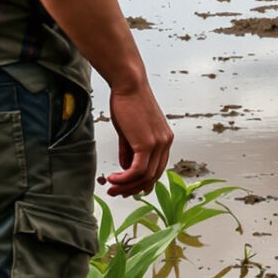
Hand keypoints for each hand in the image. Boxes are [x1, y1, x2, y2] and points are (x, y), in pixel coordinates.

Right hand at [103, 78, 173, 197]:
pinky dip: (125, 178)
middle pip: (153, 176)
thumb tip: (125, 168)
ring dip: (127, 186)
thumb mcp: (129, 130)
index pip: (157, 168)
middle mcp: (166, 142)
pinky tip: (113, 179)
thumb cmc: (127, 102)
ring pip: (145, 176)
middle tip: (117, 193)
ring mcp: (159, 143)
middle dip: (134, 188)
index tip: (128, 188)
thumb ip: (129, 149)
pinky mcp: (147, 143)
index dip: (143, 182)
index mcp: (165, 139)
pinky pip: (137, 170)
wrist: (129, 84)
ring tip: (111, 188)